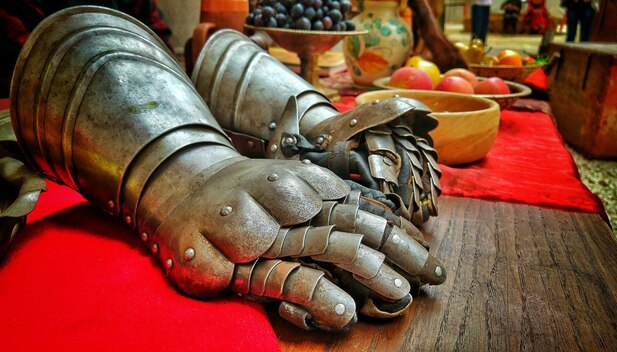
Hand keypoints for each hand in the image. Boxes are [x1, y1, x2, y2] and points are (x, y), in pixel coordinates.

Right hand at [151, 158, 445, 329]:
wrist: (183, 187)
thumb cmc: (246, 195)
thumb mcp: (291, 190)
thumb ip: (333, 207)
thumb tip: (387, 224)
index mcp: (306, 186)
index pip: (363, 212)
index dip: (399, 236)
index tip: (431, 263)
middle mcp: (286, 202)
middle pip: (349, 227)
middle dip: (393, 254)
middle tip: (428, 280)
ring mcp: (257, 228)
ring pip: (319, 248)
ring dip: (364, 269)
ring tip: (397, 294)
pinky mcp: (228, 259)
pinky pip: (276, 281)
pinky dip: (313, 296)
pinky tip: (341, 311)